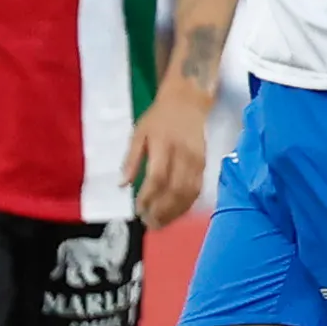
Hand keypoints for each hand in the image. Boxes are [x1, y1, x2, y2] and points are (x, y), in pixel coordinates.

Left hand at [124, 83, 211, 224]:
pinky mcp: (204, 165)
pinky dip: (186, 204)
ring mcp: (197, 160)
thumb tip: (122, 185)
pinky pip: (197, 189)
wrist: (188, 102)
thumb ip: (131, 159)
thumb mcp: (138, 133)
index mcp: (163, 144)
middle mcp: (183, 154)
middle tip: (149, 223)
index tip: (138, 209)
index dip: (148, 197)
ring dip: (175, 212)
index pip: (158, 177)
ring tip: (160, 223)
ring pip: (189, 193)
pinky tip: (175, 213)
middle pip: (175, 189)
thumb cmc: (158, 118)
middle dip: (162, 210)